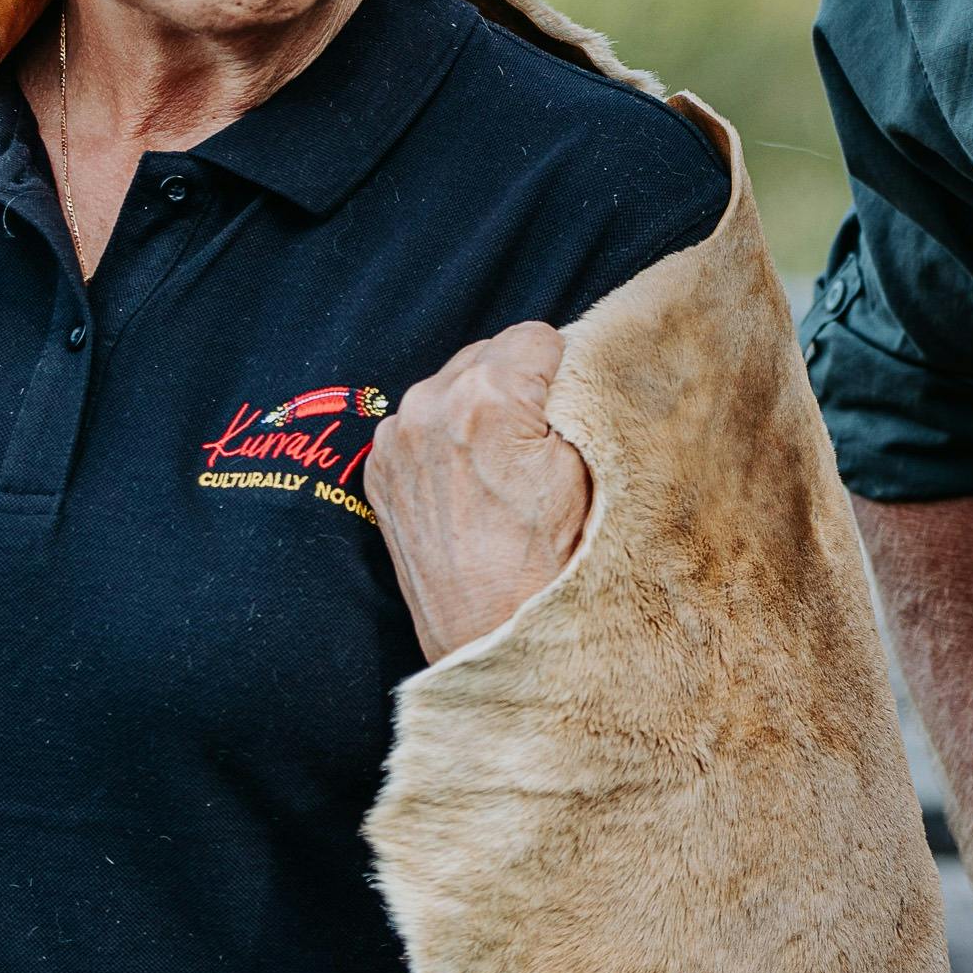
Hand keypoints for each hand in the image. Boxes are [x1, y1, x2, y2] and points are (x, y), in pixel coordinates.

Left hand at [366, 323, 591, 662]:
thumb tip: (581, 359)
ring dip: (481, 410)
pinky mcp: (379, 466)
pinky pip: (424, 421)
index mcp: (484, 399)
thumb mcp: (593, 470)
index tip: (568, 415)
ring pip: (454, 384)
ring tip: (502, 470)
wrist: (490, 637)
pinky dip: (448, 438)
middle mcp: (427, 406)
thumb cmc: (552, 563)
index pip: (538, 335)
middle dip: (519, 387)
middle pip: (491, 352)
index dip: (564, 371)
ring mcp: (395, 438)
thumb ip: (582, 397)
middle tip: (540, 448)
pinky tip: (470, 484)